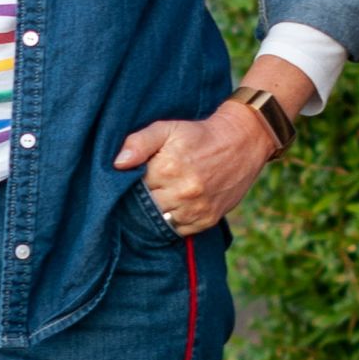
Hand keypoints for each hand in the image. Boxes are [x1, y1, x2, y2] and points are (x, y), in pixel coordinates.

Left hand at [113, 99, 274, 235]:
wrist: (241, 143)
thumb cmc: (198, 135)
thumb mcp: (167, 129)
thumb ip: (139, 143)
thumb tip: (117, 164)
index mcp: (168, 168)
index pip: (133, 187)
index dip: (130, 184)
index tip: (135, 178)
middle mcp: (183, 191)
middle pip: (146, 207)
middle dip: (143, 200)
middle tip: (148, 189)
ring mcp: (196, 208)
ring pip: (161, 222)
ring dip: (157, 214)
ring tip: (160, 199)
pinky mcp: (208, 220)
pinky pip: (180, 231)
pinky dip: (173, 223)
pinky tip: (173, 209)